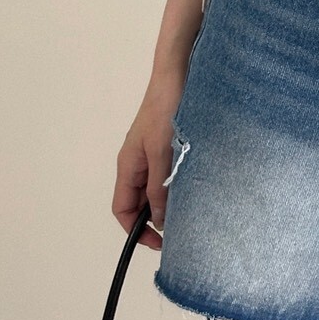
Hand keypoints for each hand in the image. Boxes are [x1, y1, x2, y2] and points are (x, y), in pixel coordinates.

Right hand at [113, 74, 184, 250]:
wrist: (178, 75)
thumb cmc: (166, 109)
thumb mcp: (162, 152)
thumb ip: (159, 187)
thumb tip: (159, 221)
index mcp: (128, 166)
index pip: (123, 210)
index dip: (137, 230)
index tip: (160, 243)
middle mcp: (137, 163)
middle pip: (138, 203)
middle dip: (154, 221)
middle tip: (180, 232)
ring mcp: (152, 155)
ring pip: (155, 190)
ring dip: (168, 204)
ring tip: (190, 214)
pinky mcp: (168, 147)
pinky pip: (168, 176)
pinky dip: (177, 187)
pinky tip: (195, 190)